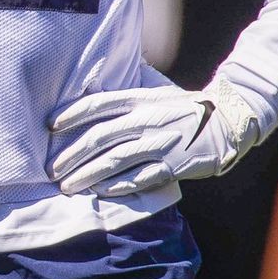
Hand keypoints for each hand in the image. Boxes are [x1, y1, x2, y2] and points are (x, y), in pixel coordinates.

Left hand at [48, 74, 267, 196]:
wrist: (228, 122)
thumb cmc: (185, 107)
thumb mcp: (156, 90)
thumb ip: (128, 93)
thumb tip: (93, 86)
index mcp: (140, 99)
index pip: (98, 104)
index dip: (72, 115)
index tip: (50, 126)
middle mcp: (147, 120)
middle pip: (100, 138)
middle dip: (72, 155)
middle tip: (52, 169)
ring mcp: (160, 144)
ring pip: (115, 161)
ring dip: (87, 174)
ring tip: (67, 186)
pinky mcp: (172, 166)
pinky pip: (138, 178)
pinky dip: (116, 186)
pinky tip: (98, 192)